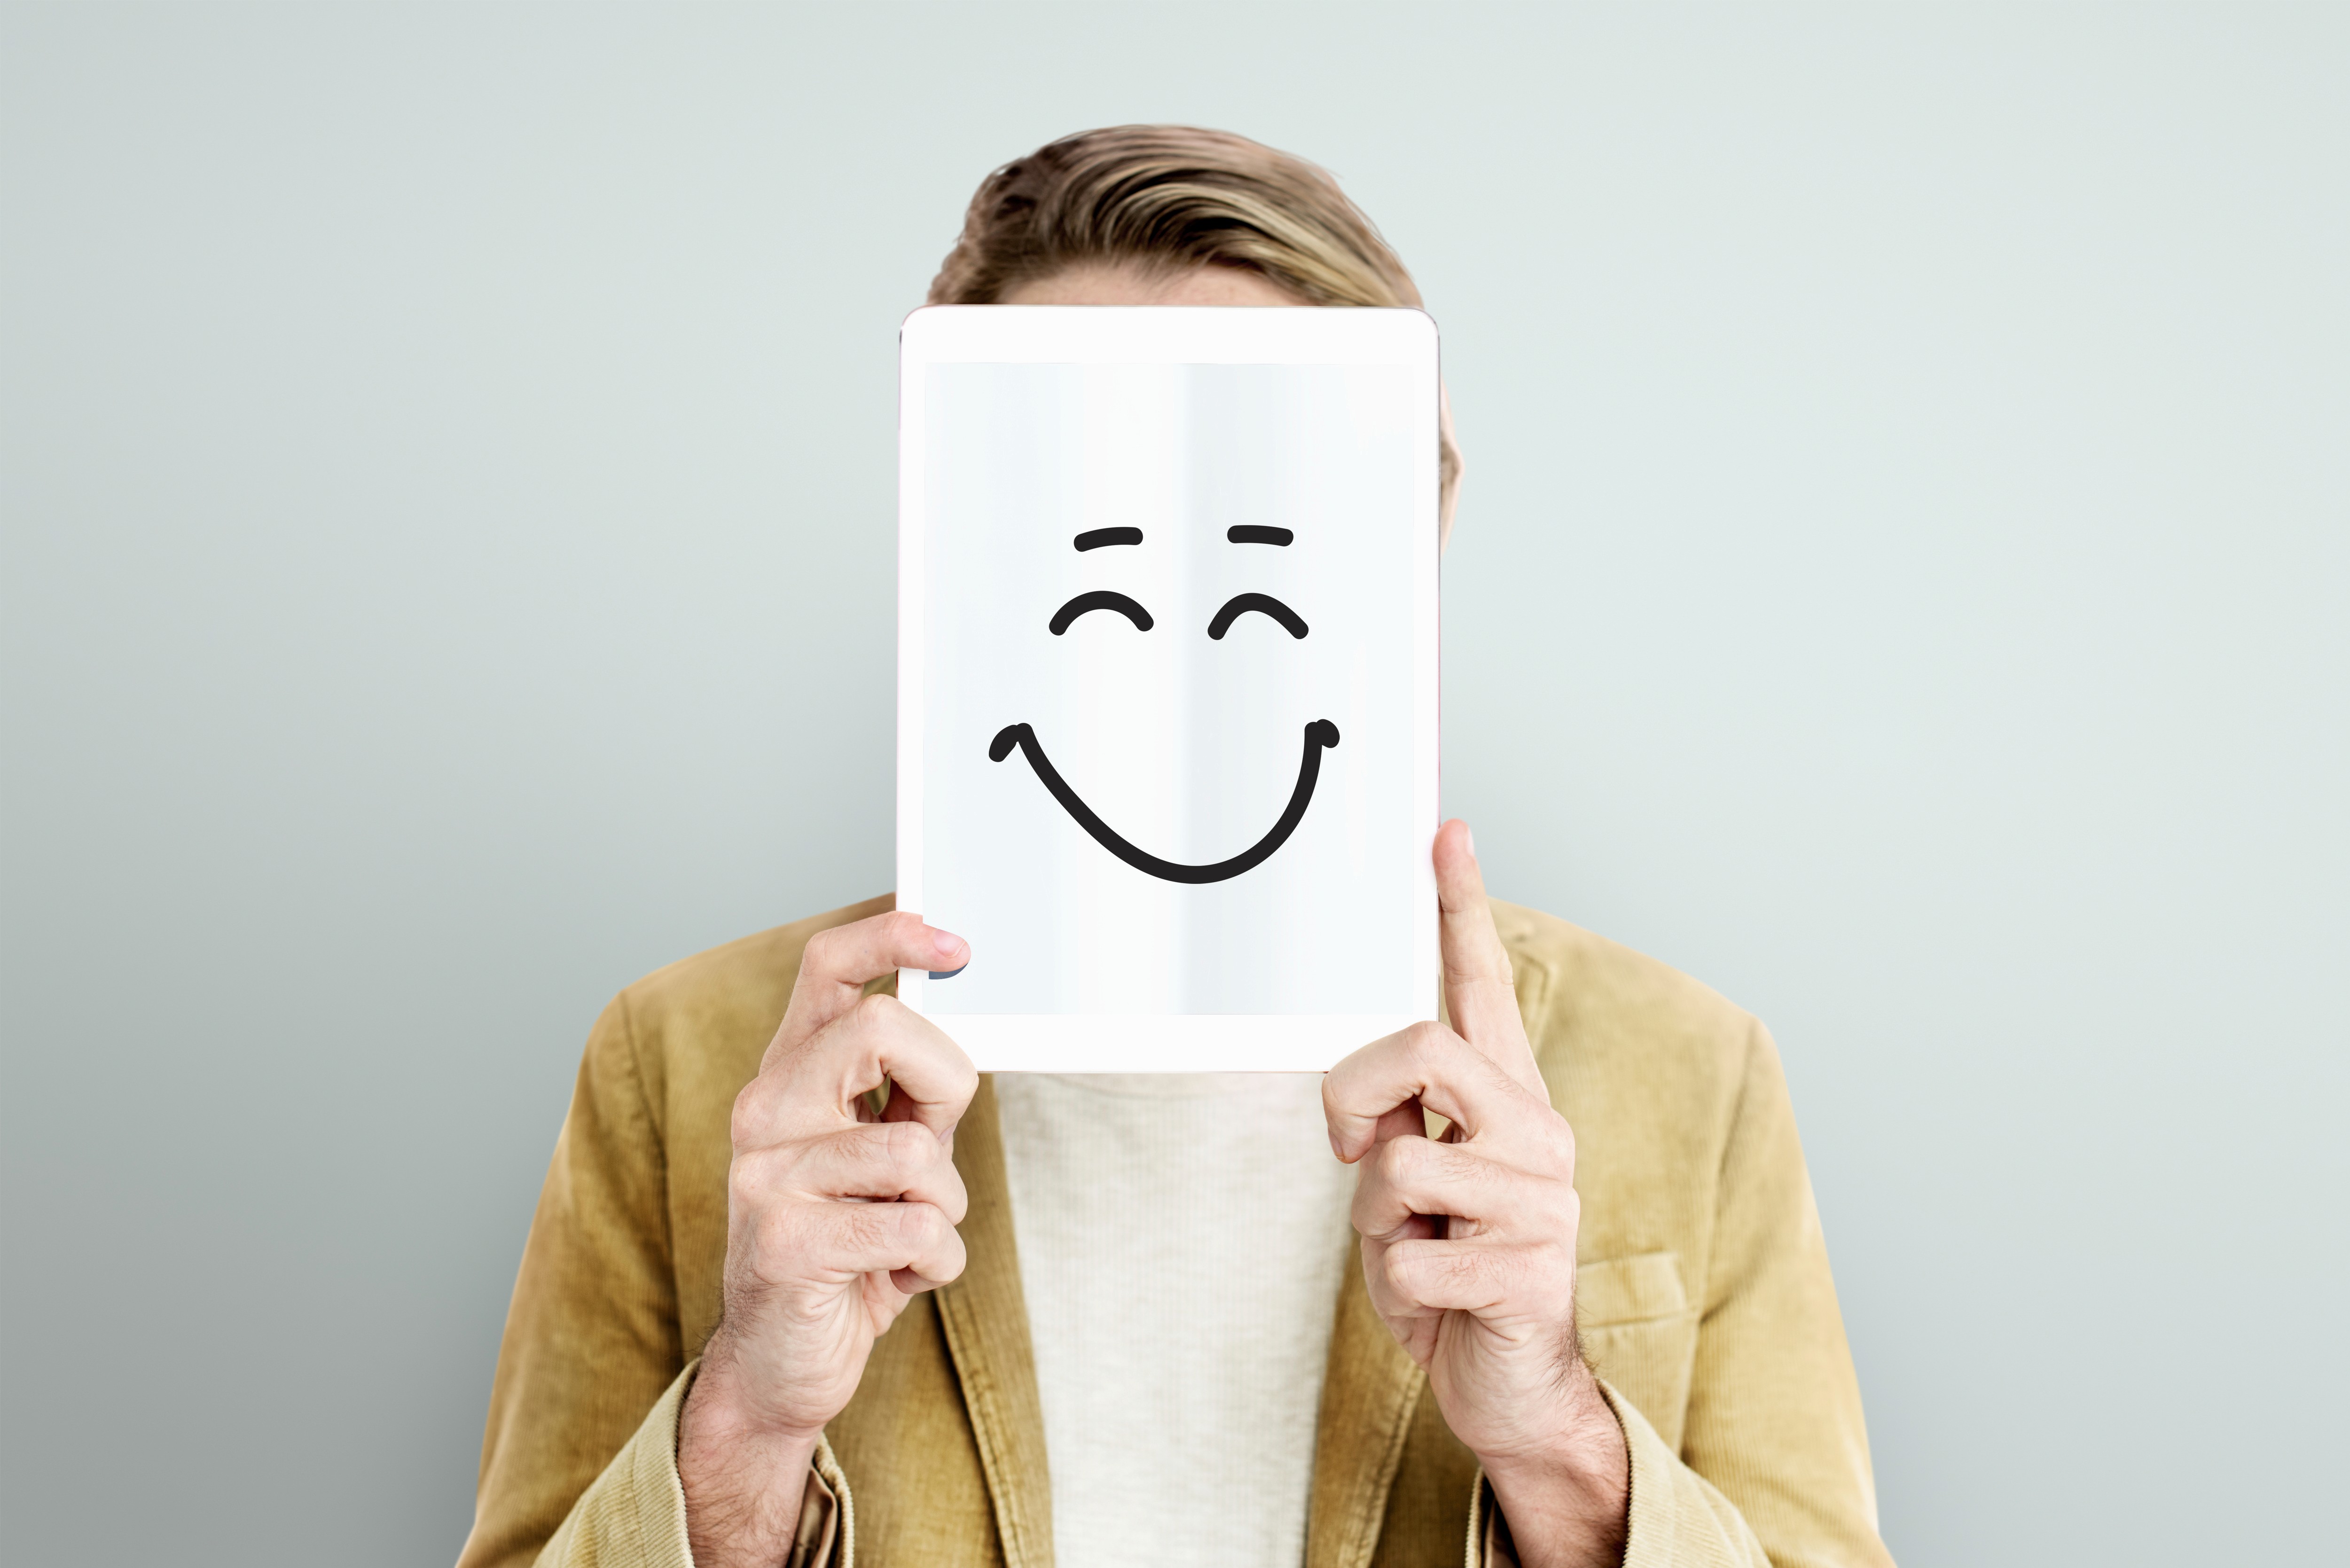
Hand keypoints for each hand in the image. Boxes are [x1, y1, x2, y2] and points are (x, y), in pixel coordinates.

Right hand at [677, 912, 977, 1567]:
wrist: (780, 1364)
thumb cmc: (845, 1248)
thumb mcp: (876, 1156)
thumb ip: (905, 1094)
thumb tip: (961, 1032)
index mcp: (788, 1077)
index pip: (827, 968)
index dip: (894, 937)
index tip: (955, 945)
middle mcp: (763, 1113)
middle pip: (883, 1032)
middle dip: (945, 1089)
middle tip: (934, 1151)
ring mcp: (768, 1179)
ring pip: (916, 1152)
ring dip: (943, 1207)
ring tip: (907, 1237)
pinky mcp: (788, 1245)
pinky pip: (918, 1230)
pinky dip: (936, 1263)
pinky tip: (898, 1280)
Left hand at [1324, 822, 1628, 1567]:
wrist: (1511, 1388)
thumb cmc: (1450, 1279)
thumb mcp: (1407, 1189)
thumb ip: (1396, 1127)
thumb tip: (1365, 1105)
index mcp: (1506, 1101)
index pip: (1481, 986)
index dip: (1460, 909)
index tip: (1446, 834)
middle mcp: (1537, 1132)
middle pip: (1421, 1049)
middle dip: (1355, 1096)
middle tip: (1353, 1151)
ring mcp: (1541, 1198)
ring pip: (1401, 1162)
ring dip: (1378, 1220)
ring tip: (1418, 1249)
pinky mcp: (1529, 1267)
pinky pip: (1409, 1255)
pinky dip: (1399, 1287)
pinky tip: (1443, 1302)